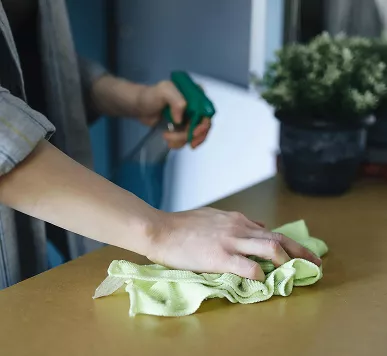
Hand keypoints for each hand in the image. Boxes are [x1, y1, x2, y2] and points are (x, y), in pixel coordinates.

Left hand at [135, 81, 210, 148]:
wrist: (139, 107)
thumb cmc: (150, 95)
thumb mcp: (164, 91)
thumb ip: (176, 100)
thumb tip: (181, 119)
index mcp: (195, 94)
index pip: (208, 110)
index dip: (205, 123)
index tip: (194, 132)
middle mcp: (195, 106)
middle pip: (205, 125)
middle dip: (197, 136)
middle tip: (189, 143)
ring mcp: (190, 118)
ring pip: (195, 134)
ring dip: (182, 140)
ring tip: (167, 137)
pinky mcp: (183, 127)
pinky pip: (187, 139)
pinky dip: (179, 143)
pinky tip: (169, 141)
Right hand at [147, 208, 321, 280]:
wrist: (161, 229)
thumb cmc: (183, 225)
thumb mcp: (213, 216)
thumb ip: (235, 222)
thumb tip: (255, 227)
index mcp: (236, 219)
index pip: (269, 230)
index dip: (288, 243)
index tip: (299, 252)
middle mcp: (238, 227)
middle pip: (278, 238)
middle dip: (300, 251)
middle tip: (316, 262)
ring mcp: (230, 241)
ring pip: (270, 248)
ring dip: (287, 261)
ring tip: (297, 272)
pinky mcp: (220, 256)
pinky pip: (248, 267)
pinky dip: (261, 275)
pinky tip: (264, 281)